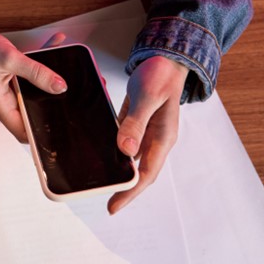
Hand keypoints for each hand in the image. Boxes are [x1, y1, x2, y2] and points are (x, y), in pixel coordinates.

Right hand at [0, 0, 66, 140]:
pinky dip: (41, 65)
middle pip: (32, 113)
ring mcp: (7, 89)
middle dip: (51, 107)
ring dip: (48, 82)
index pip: (24, 132)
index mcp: (1, 105)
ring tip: (64, 68)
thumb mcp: (9, 59)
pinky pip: (29, 77)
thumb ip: (36, 73)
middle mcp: (4, 101)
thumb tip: (60, 87)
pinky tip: (52, 48)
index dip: (41, 135)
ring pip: (33, 93)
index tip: (62, 130)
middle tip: (70, 100)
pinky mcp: (9, 77)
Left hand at [108, 56, 188, 213]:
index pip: (146, 173)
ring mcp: (145, 132)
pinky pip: (122, 142)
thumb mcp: (148, 97)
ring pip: (129, 159)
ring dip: (117, 170)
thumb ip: (136, 123)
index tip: (114, 205)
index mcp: (163, 137)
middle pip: (138, 171)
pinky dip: (111, 150)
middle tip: (105, 201)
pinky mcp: (135, 123)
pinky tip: (98, 154)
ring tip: (99, 182)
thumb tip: (126, 150)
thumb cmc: (161, 75)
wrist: (165, 58)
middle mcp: (155, 139)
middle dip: (123, 188)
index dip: (130, 192)